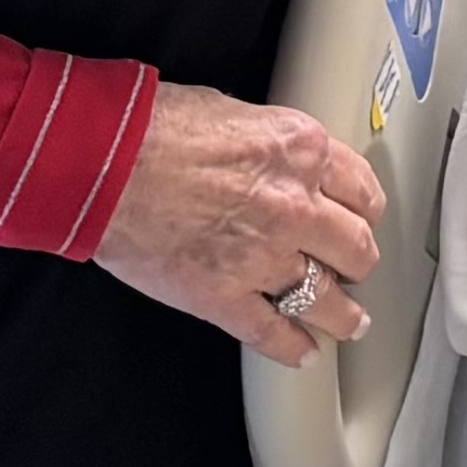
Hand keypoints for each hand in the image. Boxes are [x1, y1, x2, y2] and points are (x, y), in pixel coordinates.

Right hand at [91, 82, 384, 365]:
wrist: (102, 161)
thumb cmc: (153, 127)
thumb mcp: (236, 112)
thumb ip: (270, 145)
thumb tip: (276, 159)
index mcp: (301, 152)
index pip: (362, 191)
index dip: (364, 213)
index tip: (361, 221)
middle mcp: (294, 206)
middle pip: (356, 248)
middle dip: (358, 262)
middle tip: (355, 269)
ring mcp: (261, 257)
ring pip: (326, 298)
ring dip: (343, 315)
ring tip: (350, 323)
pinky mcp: (222, 296)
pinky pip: (272, 332)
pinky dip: (291, 348)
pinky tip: (303, 354)